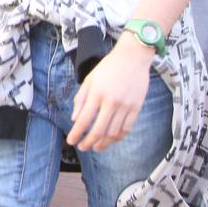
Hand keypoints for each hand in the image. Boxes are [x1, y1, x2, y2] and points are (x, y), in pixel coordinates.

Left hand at [66, 35, 154, 151]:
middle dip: (88, 142)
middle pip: (99, 130)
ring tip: (95, 147)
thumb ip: (81, 99)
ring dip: (103, 143)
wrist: (133, 58)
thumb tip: (75, 119)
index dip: (77, 133)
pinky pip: (127, 128)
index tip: (71, 141)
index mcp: (97, 94)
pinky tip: (111, 139)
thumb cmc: (108, 67)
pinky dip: (118, 137)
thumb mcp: (89, 79)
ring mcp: (126, 106)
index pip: (84, 120)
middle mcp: (111, 102)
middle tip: (82, 148)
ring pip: (114, 132)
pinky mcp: (136, 108)